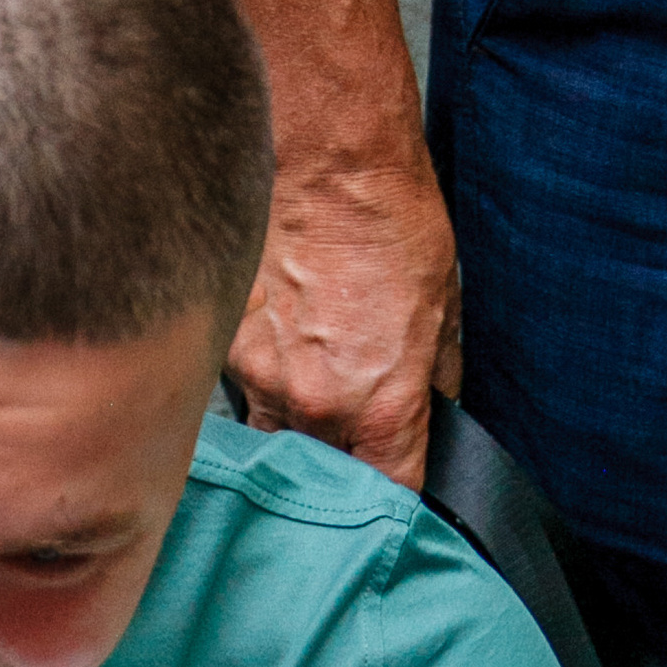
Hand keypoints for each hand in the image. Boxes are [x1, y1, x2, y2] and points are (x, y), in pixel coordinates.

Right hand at [227, 137, 461, 489]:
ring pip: (274, 442)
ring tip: (312, 391)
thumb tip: (437, 414)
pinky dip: (262, 383)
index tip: (395, 501)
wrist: (327, 161)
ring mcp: (262, 382)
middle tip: (350, 449)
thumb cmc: (392, 224)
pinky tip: (281, 347)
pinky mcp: (224, 351)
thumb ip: (436, 381)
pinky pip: (243, 393)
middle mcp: (315, 409)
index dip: (395, 505)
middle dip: (336, 471)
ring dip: (294, 431)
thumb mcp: (443, 311)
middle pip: (322, 480)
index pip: (388, 495)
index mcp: (381, 408)